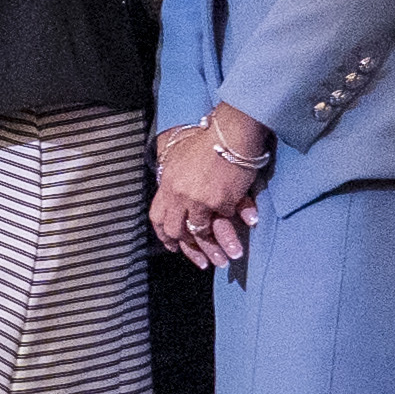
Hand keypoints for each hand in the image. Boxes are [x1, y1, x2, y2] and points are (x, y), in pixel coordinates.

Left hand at [149, 111, 266, 268]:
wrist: (228, 133)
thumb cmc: (207, 140)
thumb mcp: (179, 157)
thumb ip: (174, 179)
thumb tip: (174, 197)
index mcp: (167, 183)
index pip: (158, 216)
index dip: (164, 234)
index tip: (173, 246)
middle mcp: (179, 194)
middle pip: (176, 229)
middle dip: (188, 247)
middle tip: (199, 260)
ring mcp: (199, 199)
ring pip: (200, 231)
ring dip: (212, 249)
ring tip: (222, 260)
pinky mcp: (220, 201)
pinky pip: (224, 222)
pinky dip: (233, 231)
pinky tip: (236, 243)